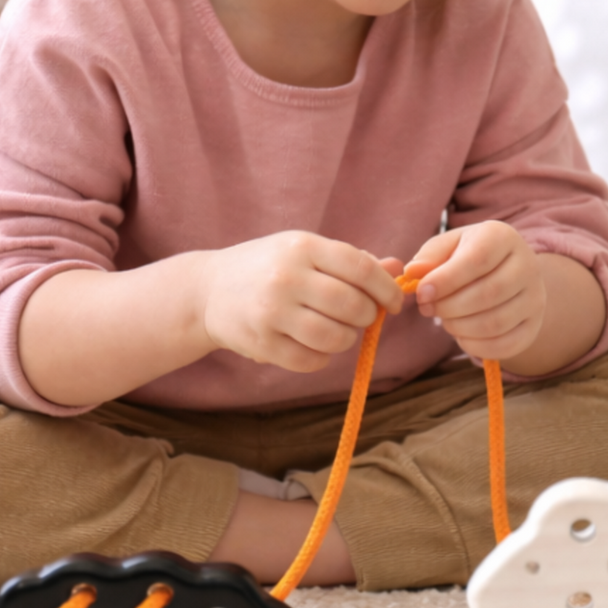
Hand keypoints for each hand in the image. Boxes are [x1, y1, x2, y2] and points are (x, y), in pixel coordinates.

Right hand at [200, 232, 403, 373]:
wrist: (208, 289)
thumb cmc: (268, 266)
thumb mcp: (306, 251)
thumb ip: (352, 261)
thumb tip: (399, 270)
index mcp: (303, 247)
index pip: (360, 268)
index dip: (386, 289)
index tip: (394, 303)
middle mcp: (287, 277)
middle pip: (352, 305)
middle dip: (367, 316)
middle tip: (362, 317)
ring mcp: (272, 312)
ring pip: (335, 337)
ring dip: (346, 339)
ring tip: (338, 331)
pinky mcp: (262, 343)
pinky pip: (311, 360)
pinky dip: (322, 357)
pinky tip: (314, 345)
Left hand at [403, 221, 545, 361]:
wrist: (506, 273)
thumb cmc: (469, 257)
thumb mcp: (449, 246)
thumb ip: (429, 256)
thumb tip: (412, 271)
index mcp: (503, 237)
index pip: (477, 260)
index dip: (446, 280)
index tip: (422, 293)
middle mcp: (528, 265)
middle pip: (488, 294)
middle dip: (449, 307)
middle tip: (427, 309)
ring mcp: (535, 298)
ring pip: (495, 323)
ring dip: (460, 327)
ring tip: (445, 320)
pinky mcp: (534, 326)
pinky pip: (505, 345)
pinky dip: (476, 346)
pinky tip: (461, 336)